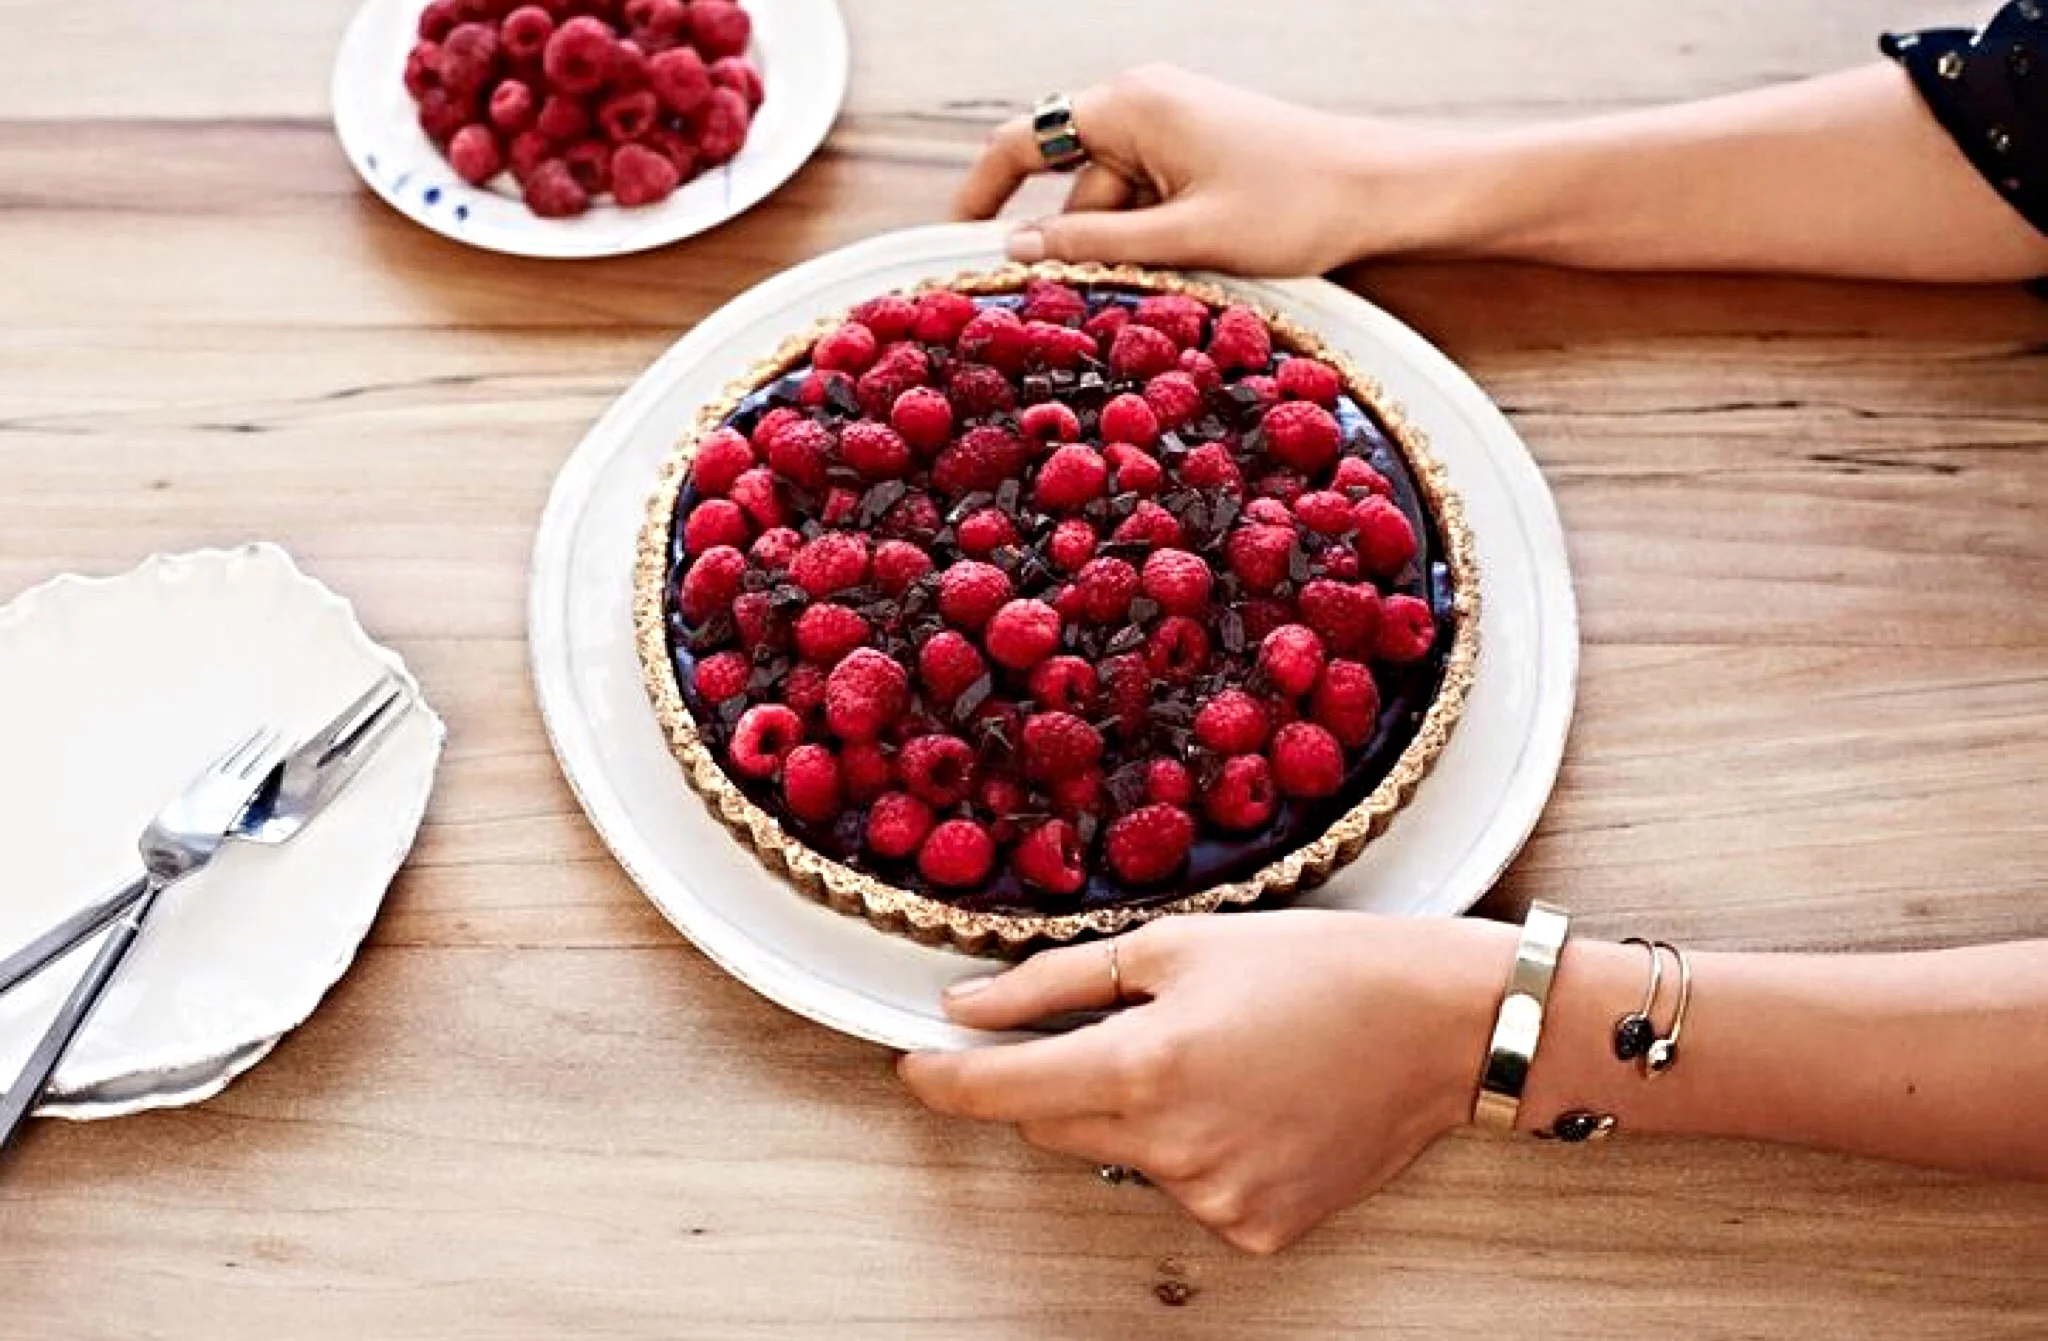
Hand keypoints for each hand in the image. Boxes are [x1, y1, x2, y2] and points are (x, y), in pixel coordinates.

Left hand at [899, 910, 1512, 1252]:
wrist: (1438, 1024)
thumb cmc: (1316, 968)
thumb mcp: (1175, 947)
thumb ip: (1052, 983)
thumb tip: (965, 1008)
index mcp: (1141, 1068)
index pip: (997, 1091)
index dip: (942, 1079)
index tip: (913, 1063)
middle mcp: (1170, 1149)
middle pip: (1053, 1125)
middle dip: (1055, 1079)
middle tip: (1118, 1025)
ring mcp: (1215, 1199)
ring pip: (1122, 1158)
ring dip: (1136, 1114)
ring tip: (1216, 1056)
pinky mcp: (1258, 1228)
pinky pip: (1187, 1191)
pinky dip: (1196, 1151)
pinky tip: (1250, 1104)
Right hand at [954, 65, 1483, 276]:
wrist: (1387, 190)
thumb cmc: (1300, 204)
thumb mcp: (1186, 238)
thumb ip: (1094, 245)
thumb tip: (1017, 252)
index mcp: (1130, 104)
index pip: (1019, 142)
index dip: (978, 195)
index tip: (953, 247)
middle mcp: (1143, 103)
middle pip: (1070, 185)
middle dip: (1074, 247)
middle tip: (1079, 316)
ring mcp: (1173, 128)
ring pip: (1112, 204)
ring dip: (1122, 256)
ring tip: (1162, 300)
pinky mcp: (1199, 155)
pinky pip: (1149, 203)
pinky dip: (1152, 244)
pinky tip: (1182, 282)